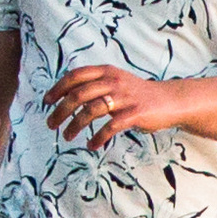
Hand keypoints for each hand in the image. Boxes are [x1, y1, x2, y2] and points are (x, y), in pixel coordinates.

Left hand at [44, 64, 179, 149]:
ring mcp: (125, 97)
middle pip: (78, 94)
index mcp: (106, 71)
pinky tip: (92, 145)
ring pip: (91, 111)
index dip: (58, 88)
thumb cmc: (136, 94)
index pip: (75, 75)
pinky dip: (98, 138)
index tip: (47, 102)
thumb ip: (95, 86)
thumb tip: (66, 97)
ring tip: (67, 136)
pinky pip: (110, 126)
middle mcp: (114, 81)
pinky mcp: (135, 113)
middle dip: (60, 110)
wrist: (170, 100)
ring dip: (75, 126)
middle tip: (51, 124)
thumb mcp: (115, 82)